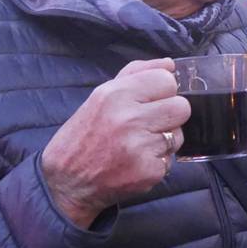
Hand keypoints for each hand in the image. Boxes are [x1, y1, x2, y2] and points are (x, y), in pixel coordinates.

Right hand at [40, 58, 189, 227]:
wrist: (65, 183)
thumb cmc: (84, 136)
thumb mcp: (101, 96)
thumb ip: (136, 73)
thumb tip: (169, 64)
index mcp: (116, 94)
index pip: (167, 80)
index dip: (162, 92)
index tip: (150, 101)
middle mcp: (129, 119)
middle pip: (181, 107)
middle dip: (168, 116)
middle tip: (147, 124)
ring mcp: (140, 147)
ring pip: (179, 135)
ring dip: (164, 140)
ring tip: (138, 145)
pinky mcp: (148, 172)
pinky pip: (170, 160)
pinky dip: (156, 163)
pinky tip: (135, 163)